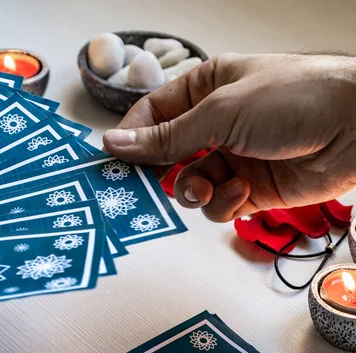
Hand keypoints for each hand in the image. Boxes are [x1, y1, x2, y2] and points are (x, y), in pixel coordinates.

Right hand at [103, 53, 355, 221]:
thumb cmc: (295, 99)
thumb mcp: (221, 111)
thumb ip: (167, 136)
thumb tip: (116, 142)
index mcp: (205, 90)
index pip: (153, 115)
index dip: (132, 138)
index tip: (114, 160)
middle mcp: (216, 124)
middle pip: (167, 155)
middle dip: (160, 172)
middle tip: (147, 188)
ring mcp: (232, 157)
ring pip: (190, 185)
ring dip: (194, 191)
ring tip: (207, 187)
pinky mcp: (250, 189)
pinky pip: (218, 205)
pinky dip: (223, 204)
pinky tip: (238, 192)